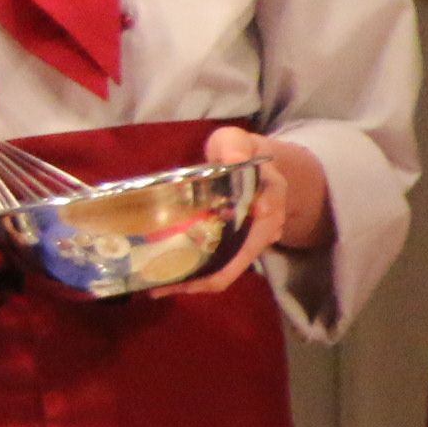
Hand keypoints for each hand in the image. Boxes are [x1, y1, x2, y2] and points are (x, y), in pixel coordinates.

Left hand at [157, 128, 330, 295]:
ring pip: (227, 270)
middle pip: (240, 259)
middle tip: (164, 281)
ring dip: (196, 281)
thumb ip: (233, 145)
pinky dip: (194, 277)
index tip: (208, 252)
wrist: (252, 165)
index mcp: (270, 196)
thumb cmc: (237, 152)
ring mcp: (251, 241)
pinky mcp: (235, 247)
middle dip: (206, 275)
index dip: (246, 236)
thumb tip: (232, 159)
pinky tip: (164, 280)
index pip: (265, 217)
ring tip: (157, 286)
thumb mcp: (236, 140)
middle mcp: (266, 226)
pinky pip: (218, 269)